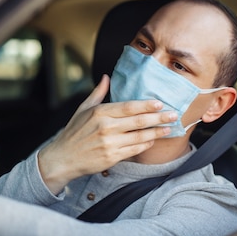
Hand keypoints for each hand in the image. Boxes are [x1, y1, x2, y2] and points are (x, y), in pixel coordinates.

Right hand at [37, 75, 175, 193]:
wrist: (63, 158)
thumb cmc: (74, 132)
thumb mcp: (83, 109)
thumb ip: (98, 93)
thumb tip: (106, 77)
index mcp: (99, 112)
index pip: (128, 107)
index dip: (146, 105)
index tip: (160, 103)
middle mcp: (105, 127)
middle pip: (138, 121)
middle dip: (159, 118)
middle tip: (173, 114)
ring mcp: (109, 143)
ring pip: (140, 136)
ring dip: (157, 132)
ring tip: (168, 128)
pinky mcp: (112, 157)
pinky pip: (134, 149)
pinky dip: (146, 144)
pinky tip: (153, 140)